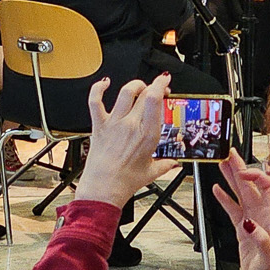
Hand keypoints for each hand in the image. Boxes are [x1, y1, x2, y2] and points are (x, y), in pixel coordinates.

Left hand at [75, 75, 177, 207]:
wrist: (103, 188)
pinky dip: (98, 88)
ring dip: (134, 85)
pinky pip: (95, 101)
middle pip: (144, 94)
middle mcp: (131, 125)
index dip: (161, 85)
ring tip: (139, 86)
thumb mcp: (151, 173)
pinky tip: (105, 83)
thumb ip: (166, 165)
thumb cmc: (125, 182)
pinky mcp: (99, 125)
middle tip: (157, 89)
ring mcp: (114, 123)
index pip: (155, 100)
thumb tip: (174, 163)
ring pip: (124, 92)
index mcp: (147, 135)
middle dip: (153, 86)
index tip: (164, 81)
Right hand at [214, 150, 269, 269]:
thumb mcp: (267, 260)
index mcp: (269, 219)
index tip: (241, 172)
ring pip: (241, 194)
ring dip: (231, 178)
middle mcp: (261, 217)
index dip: (255, 176)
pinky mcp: (243, 230)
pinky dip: (224, 197)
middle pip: (250, 185)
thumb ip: (261, 241)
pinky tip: (217, 189)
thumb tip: (250, 223)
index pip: (265, 187)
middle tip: (227, 153)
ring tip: (220, 163)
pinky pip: (233, 209)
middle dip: (240, 168)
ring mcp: (252, 222)